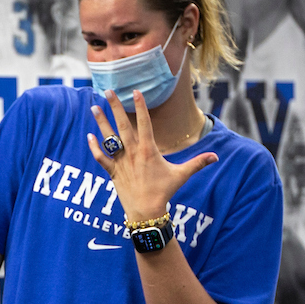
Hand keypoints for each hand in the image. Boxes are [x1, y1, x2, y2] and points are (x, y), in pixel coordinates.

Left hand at [87, 89, 217, 221]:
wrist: (146, 211)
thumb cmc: (164, 192)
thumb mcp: (182, 175)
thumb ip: (198, 163)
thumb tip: (216, 157)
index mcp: (149, 150)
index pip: (145, 123)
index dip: (140, 106)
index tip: (136, 91)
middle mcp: (133, 153)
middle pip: (123, 125)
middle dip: (115, 107)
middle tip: (108, 91)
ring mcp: (121, 162)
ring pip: (109, 138)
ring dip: (101, 123)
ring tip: (94, 108)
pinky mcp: (112, 172)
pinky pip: (101, 158)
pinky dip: (94, 148)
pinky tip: (88, 136)